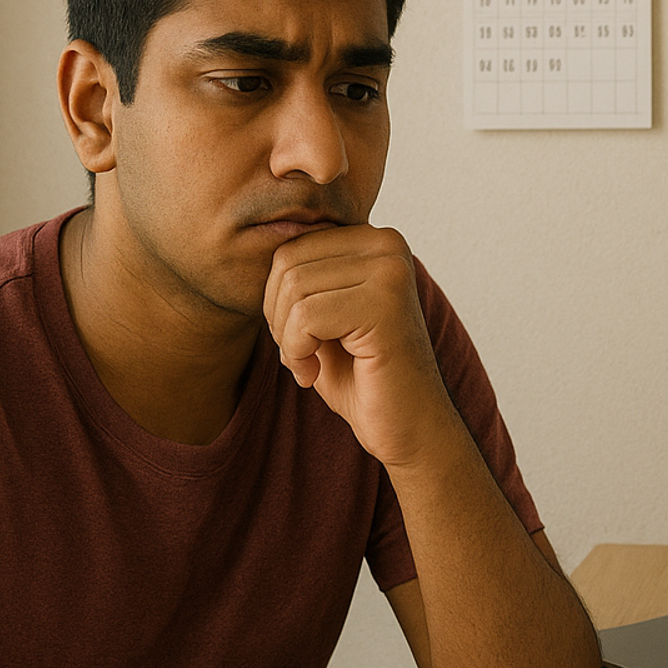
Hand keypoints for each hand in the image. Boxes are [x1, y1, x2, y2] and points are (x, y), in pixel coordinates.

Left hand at [262, 225, 462, 467]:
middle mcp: (389, 244)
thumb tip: (258, 245)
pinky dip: (297, 353)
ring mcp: (390, 271)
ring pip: (294, 288)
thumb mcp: (324, 316)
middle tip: (299, 355)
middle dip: (277, 316)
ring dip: (286, 338)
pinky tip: (313, 375)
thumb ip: (302, 278)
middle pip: (288, 262)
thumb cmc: (362, 377)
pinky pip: (306, 316)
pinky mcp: (385, 304)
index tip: (298, 338)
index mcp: (376, 240)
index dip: (276, 298)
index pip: (291, 247)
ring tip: (308, 365)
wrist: (409, 428)